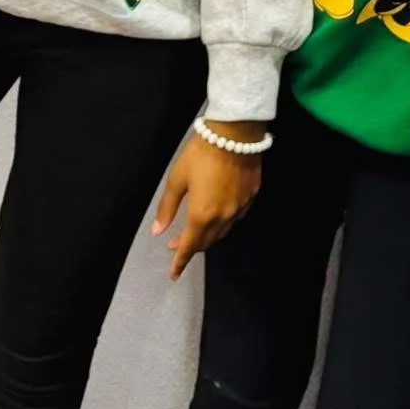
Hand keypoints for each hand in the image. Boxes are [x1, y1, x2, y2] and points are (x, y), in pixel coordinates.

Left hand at [151, 130, 263, 279]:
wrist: (236, 133)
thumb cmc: (201, 154)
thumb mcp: (177, 178)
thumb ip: (168, 207)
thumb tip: (158, 231)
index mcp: (202, 215)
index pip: (189, 246)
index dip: (180, 261)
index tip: (173, 275)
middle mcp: (223, 217)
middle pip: (207, 242)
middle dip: (191, 247)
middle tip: (176, 245)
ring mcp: (240, 208)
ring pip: (223, 232)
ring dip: (207, 236)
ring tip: (195, 231)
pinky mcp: (251, 196)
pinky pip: (236, 217)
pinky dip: (224, 222)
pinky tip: (218, 214)